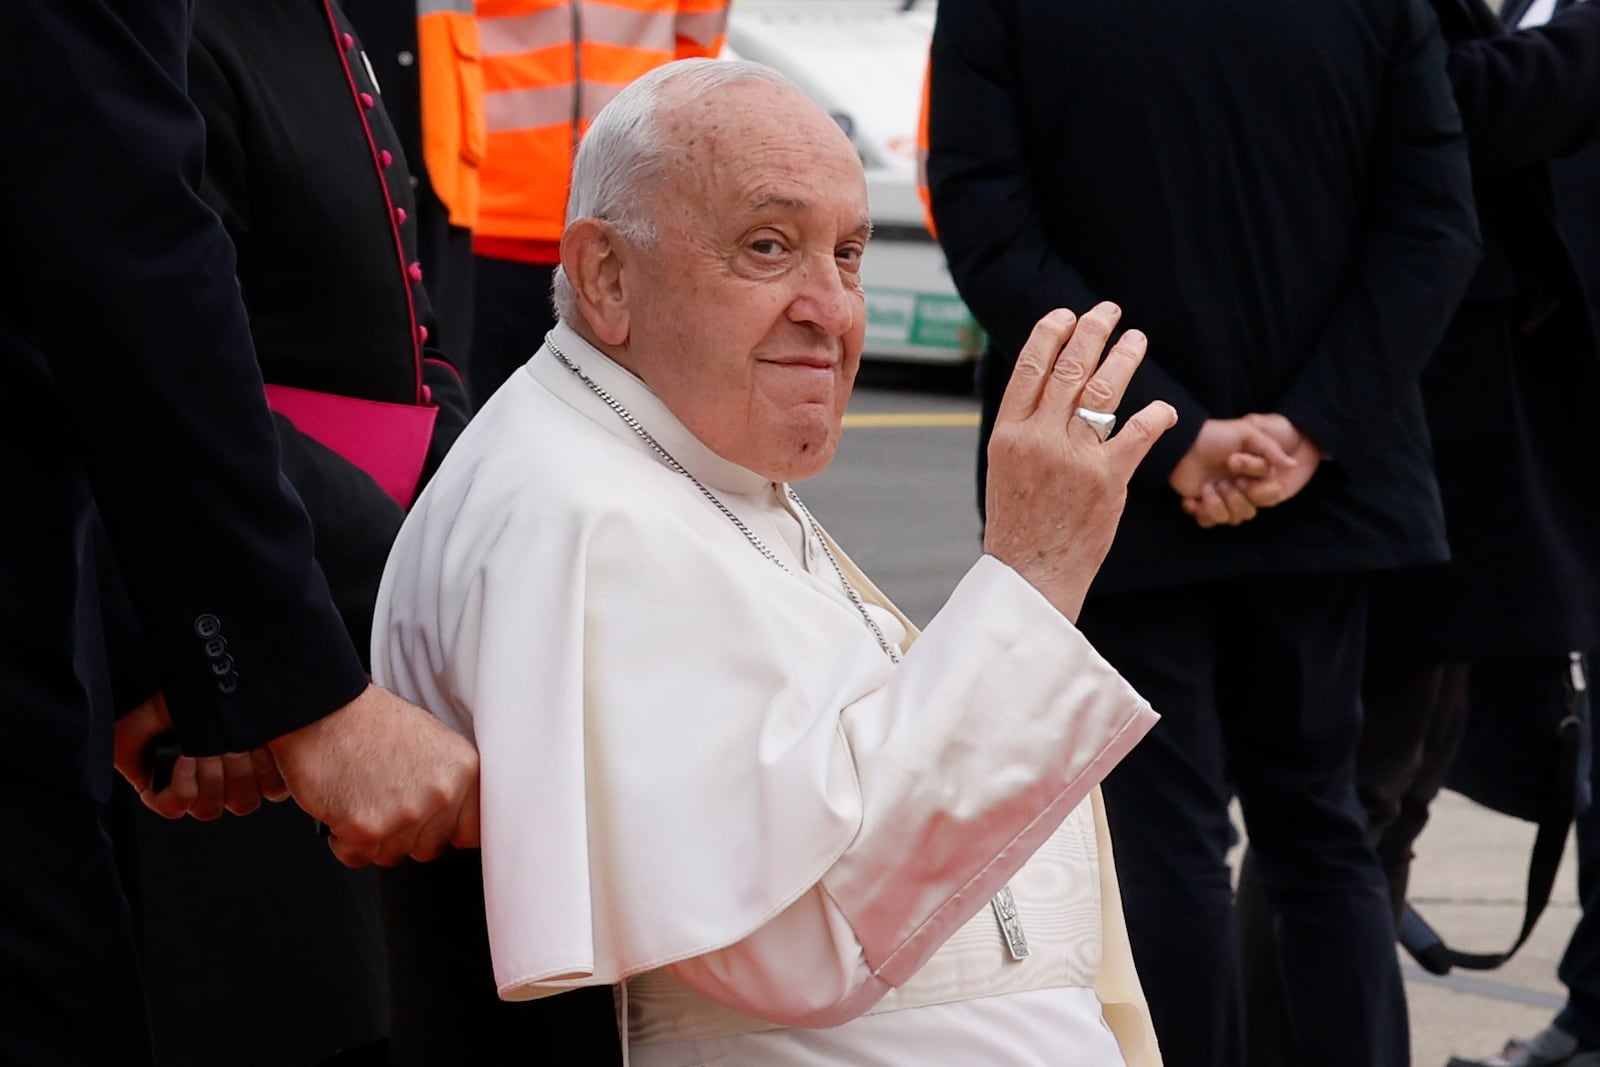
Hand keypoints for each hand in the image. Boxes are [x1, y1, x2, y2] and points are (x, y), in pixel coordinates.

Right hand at [114, 693, 286, 818]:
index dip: (182, 790)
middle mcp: (208, 782)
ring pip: (241, 802)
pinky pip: (273, 789)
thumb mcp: (141, 718)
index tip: (186, 758)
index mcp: (176, 777)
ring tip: (237, 743)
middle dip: (210, 773)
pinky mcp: (271, 770)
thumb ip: (126, 749)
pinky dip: (266, 770)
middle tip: (212, 745)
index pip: (175, 808)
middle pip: (209, 808)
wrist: (213, 671)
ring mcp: (241, 779)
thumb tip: (136, 776)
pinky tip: (259, 745)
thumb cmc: (181, 693)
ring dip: (238, 772)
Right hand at [268, 683, 479, 867]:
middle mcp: (443, 793)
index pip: (473, 831)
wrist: (324, 710)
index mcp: (464, 770)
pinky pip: (358, 857)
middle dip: (405, 834)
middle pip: (430, 849)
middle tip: (384, 800)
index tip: (431, 826)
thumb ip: (451, 782)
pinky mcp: (368, 829)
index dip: (446, 832)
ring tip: (362, 797)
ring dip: (372, 837)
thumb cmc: (370, 723)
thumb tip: (456, 815)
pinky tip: (342, 806)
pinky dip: (343, 841)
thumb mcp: (433, 742)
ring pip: (392, 855)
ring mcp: (407, 813)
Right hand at [983, 302, 1177, 620]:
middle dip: (1091, 332)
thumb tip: (1044, 387)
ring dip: (1124, 358)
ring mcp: (1074, 458)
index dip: (1049, 335)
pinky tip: (1164, 408)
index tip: (1065, 315)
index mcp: (1008, 434)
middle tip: (1107, 311)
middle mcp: (1039, 439)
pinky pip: (1138, 434)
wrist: (1032, 573)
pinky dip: (1155, 417)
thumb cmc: (1020, 523)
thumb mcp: (1006, 468)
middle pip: (1069, 369)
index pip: (1029, 368)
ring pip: (1103, 391)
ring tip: (1136, 339)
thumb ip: (1024, 428)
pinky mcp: (1108, 480)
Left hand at [1178, 413, 1322, 526]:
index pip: (1269, 494)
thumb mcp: (1246, 433)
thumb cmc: (1215, 435)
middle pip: (1249, 512)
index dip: (1256, 489)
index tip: (1238, 473)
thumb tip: (1293, 465)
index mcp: (1256, 475)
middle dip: (1235, 499)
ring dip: (1217, 506)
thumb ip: (1270, 449)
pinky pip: (1207, 521)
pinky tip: (1192, 499)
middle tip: (1221, 483)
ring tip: (1207, 489)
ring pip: (1230, 520)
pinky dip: (1200, 512)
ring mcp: (1222, 498)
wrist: (1182, 443)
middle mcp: (1242, 489)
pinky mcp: (1203, 504)